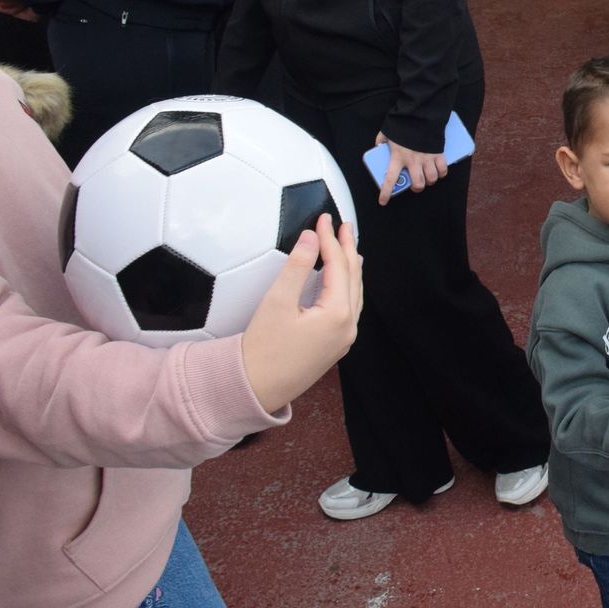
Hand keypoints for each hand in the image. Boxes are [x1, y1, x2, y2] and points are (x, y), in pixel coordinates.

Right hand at [240, 215, 363, 412]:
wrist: (254, 390)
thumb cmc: (262, 350)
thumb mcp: (277, 302)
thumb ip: (296, 266)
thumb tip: (310, 238)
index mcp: (338, 314)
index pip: (338, 266)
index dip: (330, 239)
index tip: (324, 218)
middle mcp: (348, 327)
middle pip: (353, 278)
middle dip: (347, 249)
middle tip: (343, 225)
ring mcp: (344, 338)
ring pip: (354, 293)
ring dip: (350, 267)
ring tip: (346, 246)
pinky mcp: (335, 345)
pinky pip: (348, 307)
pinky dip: (346, 287)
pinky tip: (341, 280)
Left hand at [373, 131, 447, 205]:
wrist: (420, 115)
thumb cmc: (403, 125)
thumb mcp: (387, 132)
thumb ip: (381, 141)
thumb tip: (378, 147)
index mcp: (398, 157)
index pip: (390, 179)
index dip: (386, 192)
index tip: (383, 201)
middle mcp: (413, 161)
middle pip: (418, 184)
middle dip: (418, 187)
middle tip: (416, 184)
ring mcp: (427, 159)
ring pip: (432, 179)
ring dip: (430, 180)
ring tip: (428, 177)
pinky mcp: (438, 154)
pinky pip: (443, 170)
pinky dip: (442, 173)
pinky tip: (439, 171)